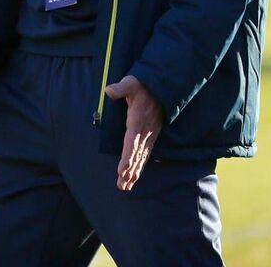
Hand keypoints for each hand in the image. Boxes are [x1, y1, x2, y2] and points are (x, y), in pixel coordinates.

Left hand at [103, 75, 163, 190]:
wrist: (162, 87)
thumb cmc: (143, 86)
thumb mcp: (132, 83)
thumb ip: (121, 88)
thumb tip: (109, 90)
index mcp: (138, 121)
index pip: (132, 142)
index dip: (127, 157)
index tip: (122, 170)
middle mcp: (145, 132)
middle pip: (136, 155)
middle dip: (129, 172)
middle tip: (122, 186)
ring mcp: (149, 135)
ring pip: (141, 158)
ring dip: (134, 173)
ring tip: (125, 187)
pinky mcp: (151, 136)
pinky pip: (146, 154)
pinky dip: (140, 166)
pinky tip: (136, 176)